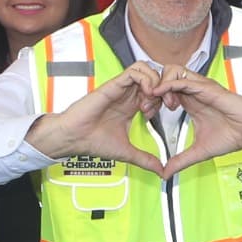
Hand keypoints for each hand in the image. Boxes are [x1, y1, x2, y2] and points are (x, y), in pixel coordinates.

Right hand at [25, 62, 163, 175]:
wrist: (74, 138)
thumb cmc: (93, 142)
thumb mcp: (127, 152)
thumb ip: (145, 160)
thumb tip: (161, 172)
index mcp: (131, 106)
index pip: (156, 91)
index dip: (166, 98)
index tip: (167, 112)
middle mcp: (127, 95)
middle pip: (154, 76)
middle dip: (165, 88)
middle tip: (166, 104)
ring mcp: (121, 88)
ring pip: (146, 69)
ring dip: (156, 81)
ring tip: (154, 98)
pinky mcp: (114, 84)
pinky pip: (135, 70)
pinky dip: (146, 78)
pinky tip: (147, 93)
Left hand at [147, 68, 241, 178]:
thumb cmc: (231, 136)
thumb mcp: (199, 151)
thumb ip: (181, 160)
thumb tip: (165, 174)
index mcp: (190, 101)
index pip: (164, 90)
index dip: (152, 98)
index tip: (147, 112)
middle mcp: (193, 91)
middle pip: (164, 76)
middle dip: (152, 88)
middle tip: (148, 106)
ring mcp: (200, 87)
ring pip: (172, 71)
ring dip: (160, 83)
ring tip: (157, 101)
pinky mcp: (207, 87)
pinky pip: (184, 79)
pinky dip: (169, 83)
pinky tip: (161, 94)